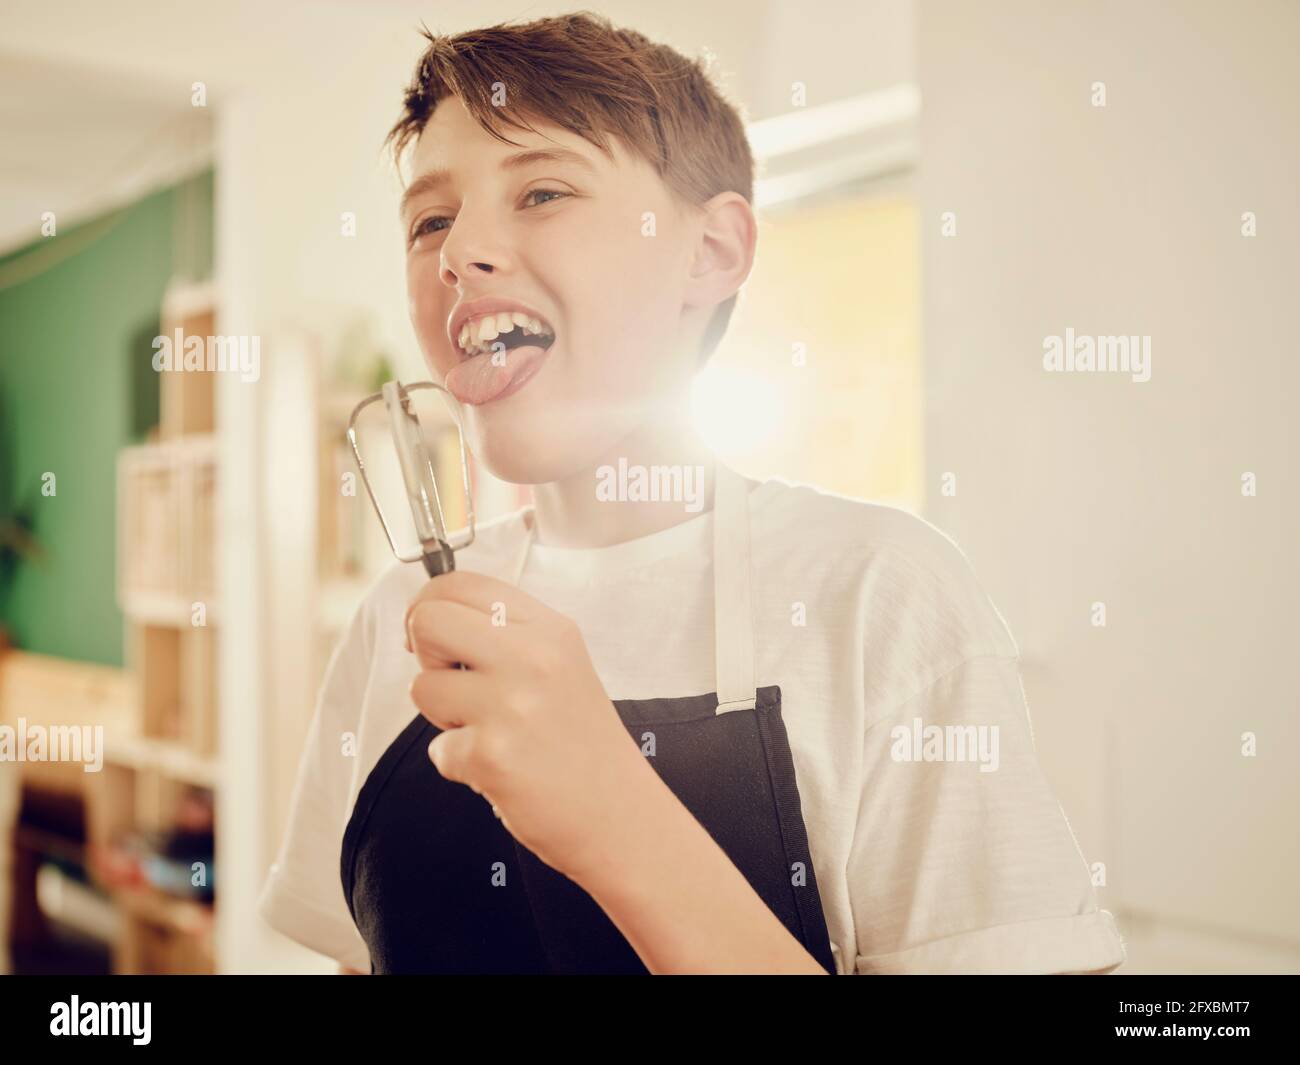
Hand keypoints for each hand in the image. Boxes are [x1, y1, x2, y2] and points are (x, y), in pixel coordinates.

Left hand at [404, 569, 656, 879]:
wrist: (620, 814)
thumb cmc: (583, 744)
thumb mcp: (562, 665)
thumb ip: (507, 635)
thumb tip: (428, 619)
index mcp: (549, 629)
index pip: (460, 584)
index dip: (427, 605)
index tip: (429, 635)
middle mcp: (532, 657)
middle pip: (427, 620)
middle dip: (425, 655)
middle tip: (455, 684)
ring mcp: (511, 705)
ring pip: (421, 687)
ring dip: (444, 717)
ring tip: (491, 732)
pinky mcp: (492, 755)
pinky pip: (438, 749)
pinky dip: (460, 764)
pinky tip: (501, 769)